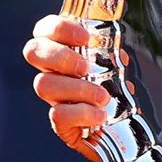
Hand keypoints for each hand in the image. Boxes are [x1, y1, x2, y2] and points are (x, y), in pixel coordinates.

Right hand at [22, 15, 109, 161]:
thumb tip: (119, 54)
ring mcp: (54, 98)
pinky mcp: (60, 124)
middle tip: (85, 67)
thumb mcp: (121, 68)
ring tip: (103, 97)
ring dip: (77, 88)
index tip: (86, 37)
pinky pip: (58, 115)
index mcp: (66, 54)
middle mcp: (53, 73)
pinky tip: (100, 116)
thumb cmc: (120, 94)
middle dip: (59, 55)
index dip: (58, 28)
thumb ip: (116, 56)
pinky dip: (82, 113)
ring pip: (44, 84)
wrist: (128, 133)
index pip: (44, 30)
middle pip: (33, 51)